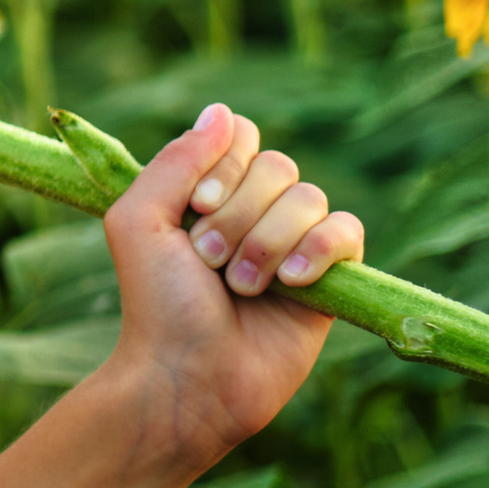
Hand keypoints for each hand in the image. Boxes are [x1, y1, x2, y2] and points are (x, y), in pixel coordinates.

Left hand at [99, 102, 366, 466]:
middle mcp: (254, 210)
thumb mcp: (140, 221)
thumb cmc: (156, 302)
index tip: (195, 204)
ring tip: (241, 286)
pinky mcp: (332, 279)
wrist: (189, 376)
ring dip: (268, 241)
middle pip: (277, 165)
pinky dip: (319, 251)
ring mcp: (295, 243)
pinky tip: (291, 284)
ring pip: (311, 198)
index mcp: (208, 190)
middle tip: (207, 260)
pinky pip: (349, 231)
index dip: (224, 164)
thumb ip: (177, 161)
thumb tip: (222, 111)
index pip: (240, 136)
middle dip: (238, 214)